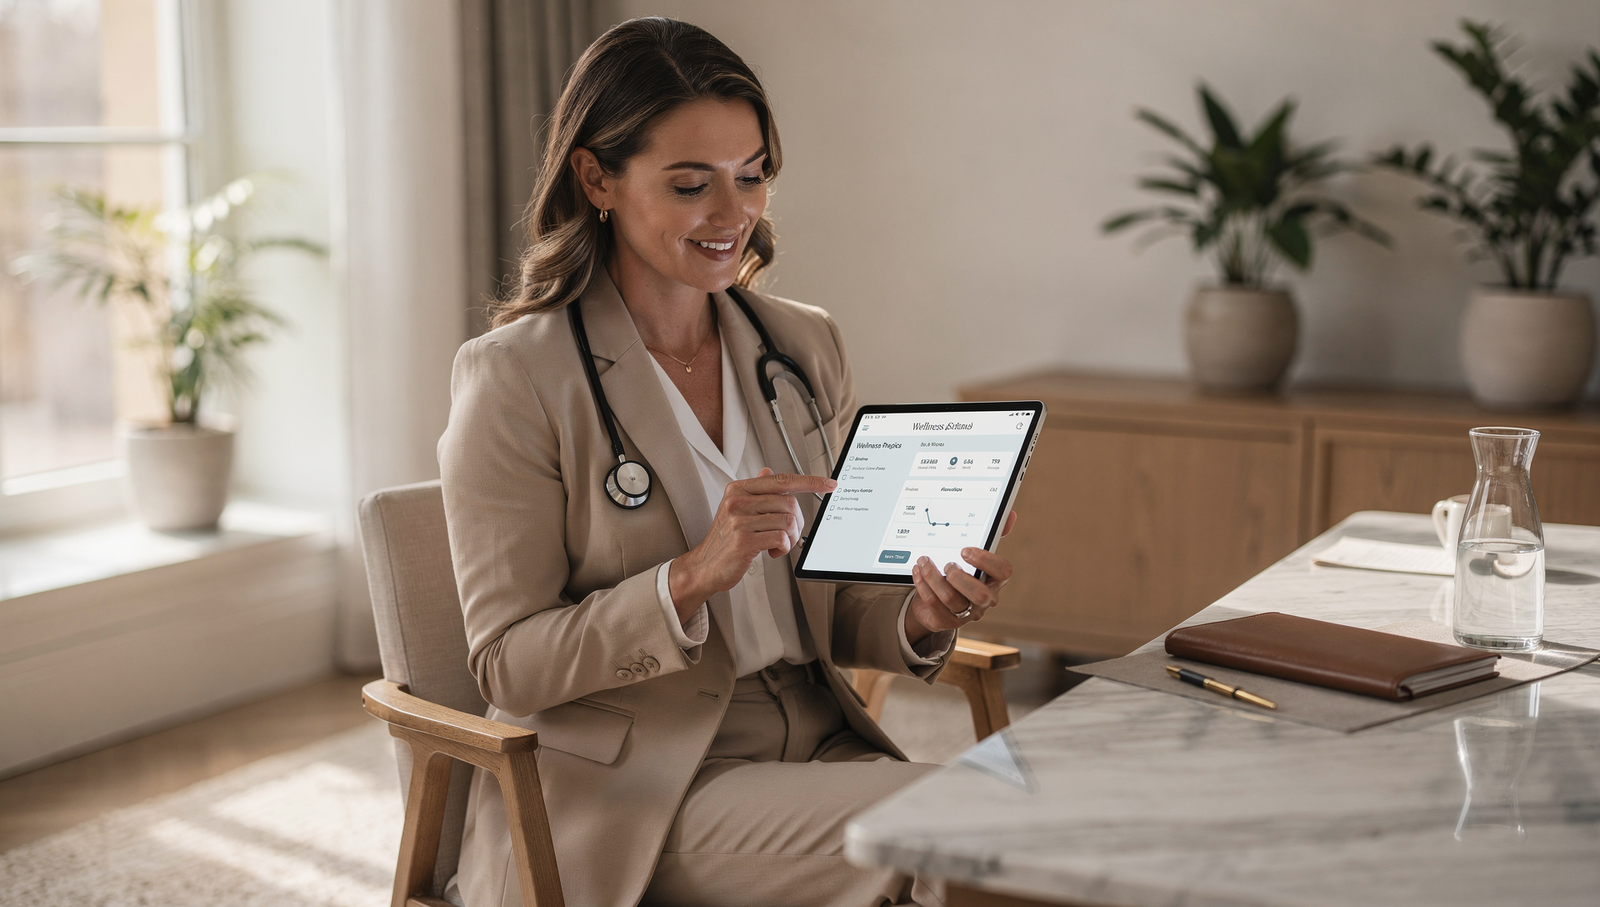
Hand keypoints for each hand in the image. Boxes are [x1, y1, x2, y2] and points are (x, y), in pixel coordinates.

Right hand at [669, 468, 834, 620]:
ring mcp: (739, 520)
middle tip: (789, 535)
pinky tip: (772, 552)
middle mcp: (737, 501)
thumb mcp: (737, 511)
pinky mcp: (743, 540)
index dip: (810, 481)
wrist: (705, 566)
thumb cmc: (725, 540)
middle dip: (796, 522)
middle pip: (788, 502)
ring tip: (779, 545)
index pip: (781, 480)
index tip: (829, 484)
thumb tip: (768, 472)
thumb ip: (755, 492)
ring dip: (790, 538)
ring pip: (787, 521)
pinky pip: (781, 538)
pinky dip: (783, 548)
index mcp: (738, 489)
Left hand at [905, 510, 1016, 644]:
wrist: (939, 601)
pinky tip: (918, 573)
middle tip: (946, 564)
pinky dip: (923, 585)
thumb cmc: (961, 572)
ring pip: (951, 598)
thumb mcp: (974, 556)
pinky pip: (934, 605)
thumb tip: (1010, 514)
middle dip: (959, 577)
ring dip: (933, 577)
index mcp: (996, 579)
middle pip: (979, 594)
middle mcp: (986, 598)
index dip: (985, 560)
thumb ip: (990, 535)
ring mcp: (968, 612)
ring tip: (923, 562)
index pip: (1003, 571)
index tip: (965, 550)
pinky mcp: (948, 621)